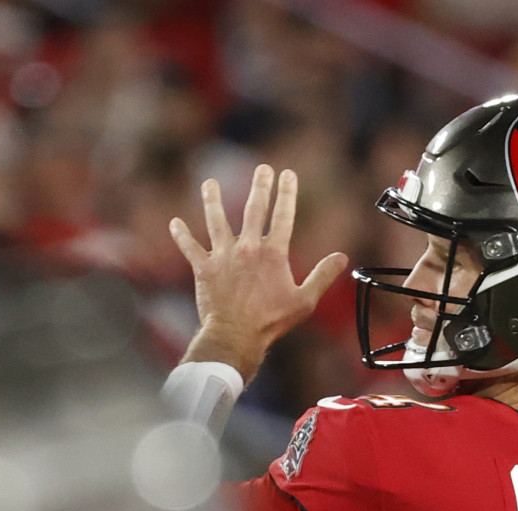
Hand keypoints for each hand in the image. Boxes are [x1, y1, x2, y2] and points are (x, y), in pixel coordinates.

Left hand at [169, 164, 348, 381]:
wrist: (235, 335)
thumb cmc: (271, 321)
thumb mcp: (305, 301)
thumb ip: (322, 276)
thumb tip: (342, 257)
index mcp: (273, 254)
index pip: (283, 216)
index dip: (287, 193)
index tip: (288, 174)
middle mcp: (247, 247)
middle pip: (254, 210)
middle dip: (260, 186)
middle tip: (263, 168)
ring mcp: (223, 256)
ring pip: (216, 221)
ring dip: (213, 200)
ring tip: (210, 183)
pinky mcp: (203, 268)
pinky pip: (190, 247)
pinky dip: (182, 235)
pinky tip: (175, 223)